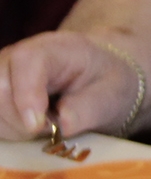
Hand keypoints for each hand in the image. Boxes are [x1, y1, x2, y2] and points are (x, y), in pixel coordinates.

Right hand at [0, 31, 142, 139]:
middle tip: (52, 127)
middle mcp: (17, 57)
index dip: (26, 94)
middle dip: (21, 120)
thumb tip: (64, 125)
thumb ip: (90, 108)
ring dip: (13, 128)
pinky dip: (6, 131)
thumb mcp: (112, 94)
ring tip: (45, 126)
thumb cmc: (105, 83)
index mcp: (54, 48)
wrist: (95, 81)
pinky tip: (28, 128)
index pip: (26, 60)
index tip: (36, 125)